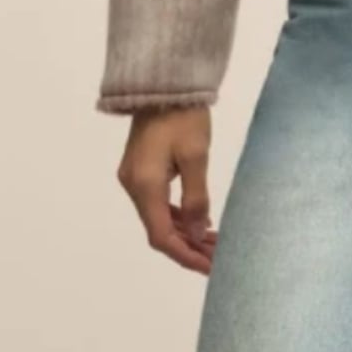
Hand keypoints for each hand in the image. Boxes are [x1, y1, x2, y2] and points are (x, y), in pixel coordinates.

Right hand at [116, 105, 217, 273]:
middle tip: (218, 258)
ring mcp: (134, 177)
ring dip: (184, 232)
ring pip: (157, 217)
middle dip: (188, 247)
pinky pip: (157, 202)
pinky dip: (177, 215)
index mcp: (144, 186)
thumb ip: (196, 198)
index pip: (161, 236)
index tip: (210, 268)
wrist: (164, 83)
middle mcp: (133, 186)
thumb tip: (198, 234)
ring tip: (213, 243)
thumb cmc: (183, 116)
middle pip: (158, 230)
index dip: (185, 256)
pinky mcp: (140, 168)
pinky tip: (198, 219)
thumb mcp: (196, 156)